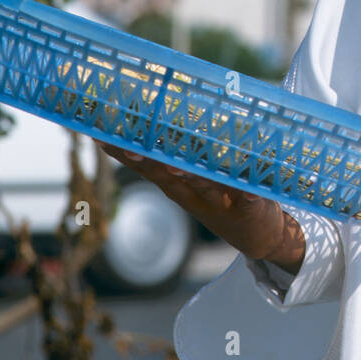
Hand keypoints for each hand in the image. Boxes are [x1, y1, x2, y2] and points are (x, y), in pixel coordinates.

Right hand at [95, 142, 302, 268]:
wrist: (260, 237)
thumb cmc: (225, 198)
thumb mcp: (198, 177)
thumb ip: (183, 154)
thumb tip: (163, 122)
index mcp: (180, 186)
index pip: (147, 167)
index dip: (124, 153)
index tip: (100, 135)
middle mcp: (194, 194)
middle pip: (167, 177)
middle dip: (150, 162)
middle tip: (131, 147)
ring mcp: (221, 201)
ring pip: (203, 186)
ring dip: (191, 175)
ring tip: (177, 165)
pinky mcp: (250, 206)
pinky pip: (247, 196)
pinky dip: (248, 192)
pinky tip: (249, 188)